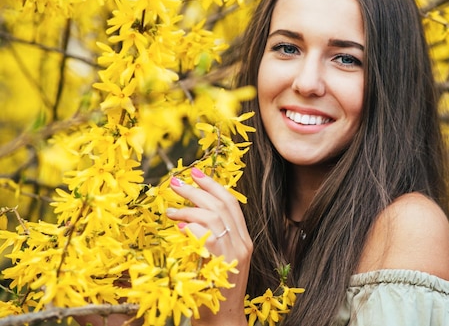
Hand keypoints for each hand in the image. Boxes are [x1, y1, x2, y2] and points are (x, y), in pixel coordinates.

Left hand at [167, 167, 251, 325]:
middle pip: (222, 205)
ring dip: (189, 208)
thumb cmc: (213, 291)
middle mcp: (242, 244)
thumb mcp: (218, 260)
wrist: (223, 321)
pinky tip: (178, 225)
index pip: (231, 203)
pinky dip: (192, 227)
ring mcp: (234, 255)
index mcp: (243, 240)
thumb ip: (211, 238)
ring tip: (169, 209)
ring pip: (214, 217)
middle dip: (198, 190)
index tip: (197, 172)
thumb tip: (188, 218)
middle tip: (176, 182)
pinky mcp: (223, 266)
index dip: (213, 185)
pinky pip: (208, 238)